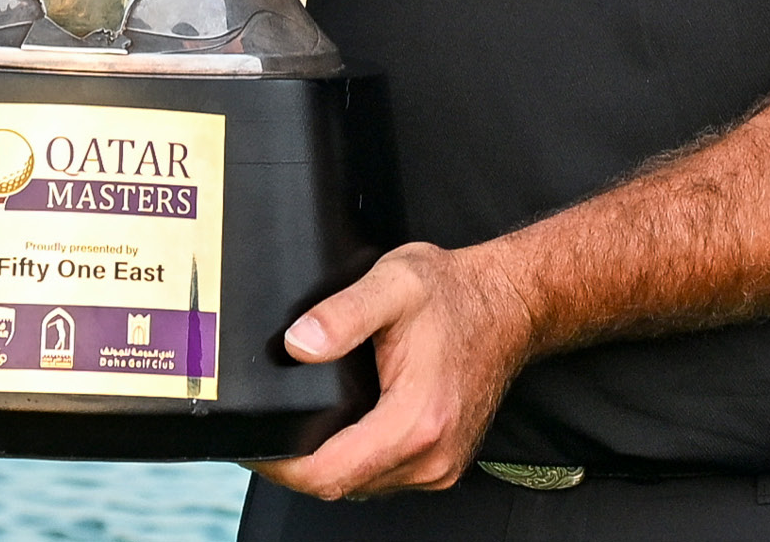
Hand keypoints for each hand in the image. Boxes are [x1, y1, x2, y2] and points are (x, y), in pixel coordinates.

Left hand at [247, 242, 541, 498]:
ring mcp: (441, 464)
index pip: (325, 475)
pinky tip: (350, 427)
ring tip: (311, 423)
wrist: (513, 303)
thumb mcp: (395, 283)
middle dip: (299, 462)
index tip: (256, 440)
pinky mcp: (444, 463)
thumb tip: (297, 344)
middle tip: (277, 424)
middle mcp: (432, 456)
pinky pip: (384, 478)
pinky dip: (358, 459)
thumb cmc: (456, 293)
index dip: (279, 465)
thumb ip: (342, 313)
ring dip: (329, 462)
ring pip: (360, 485)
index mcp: (416, 421)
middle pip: (338, 485)